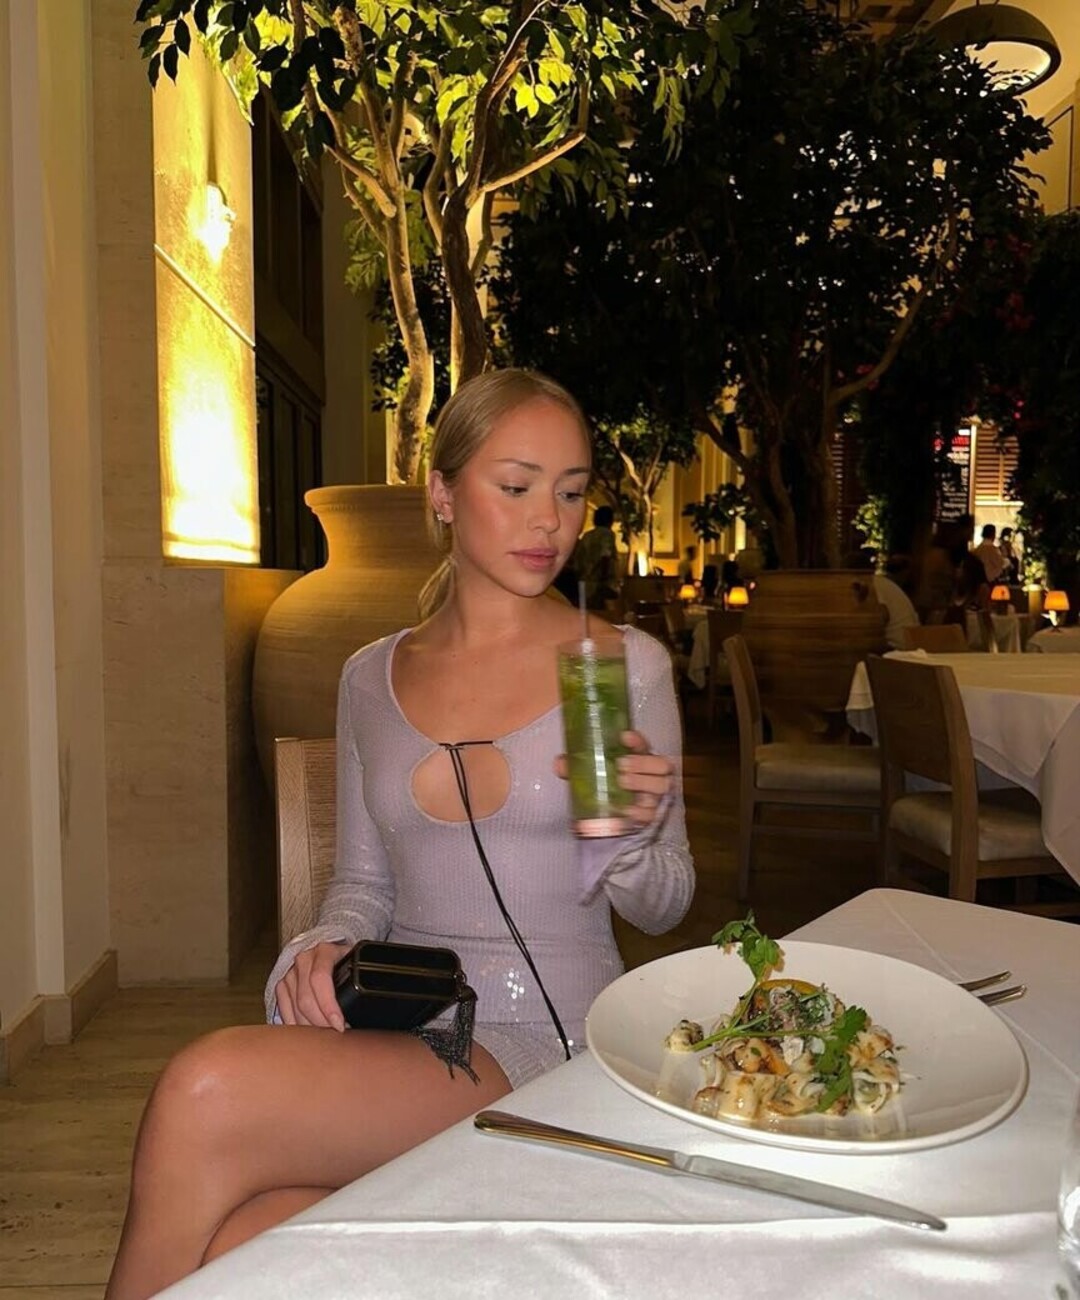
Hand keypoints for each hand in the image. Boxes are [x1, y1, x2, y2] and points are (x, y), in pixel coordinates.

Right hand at [275, 941, 349, 1030]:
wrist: (326, 949)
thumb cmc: (343, 958)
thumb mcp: (353, 960)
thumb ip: (357, 976)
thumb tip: (366, 1007)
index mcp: (325, 951)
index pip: (320, 979)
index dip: (329, 1006)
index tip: (339, 1025)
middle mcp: (304, 960)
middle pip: (306, 999)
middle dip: (321, 1023)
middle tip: (335, 1035)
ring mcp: (290, 972)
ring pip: (295, 1008)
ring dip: (310, 1026)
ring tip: (325, 1035)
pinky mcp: (281, 984)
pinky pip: (285, 1010)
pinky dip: (296, 1025)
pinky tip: (308, 1032)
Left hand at [554, 730, 674, 829]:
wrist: (618, 811)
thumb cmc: (608, 782)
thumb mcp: (593, 771)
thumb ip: (577, 766)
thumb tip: (559, 763)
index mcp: (640, 757)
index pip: (643, 744)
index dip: (637, 739)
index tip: (624, 736)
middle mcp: (653, 773)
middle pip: (660, 764)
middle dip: (642, 763)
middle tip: (621, 765)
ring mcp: (655, 794)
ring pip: (660, 786)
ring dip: (643, 782)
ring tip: (623, 782)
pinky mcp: (651, 814)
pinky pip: (651, 813)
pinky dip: (640, 811)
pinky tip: (627, 809)